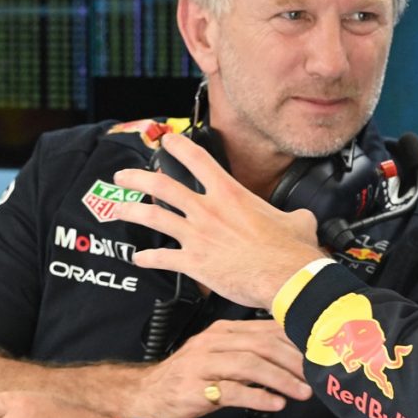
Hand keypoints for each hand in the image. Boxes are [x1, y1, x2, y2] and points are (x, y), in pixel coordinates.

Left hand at [112, 133, 325, 308]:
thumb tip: (300, 218)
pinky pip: (162, 258)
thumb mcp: (297, 221)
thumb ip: (290, 215)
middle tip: (123, 176)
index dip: (179, 146)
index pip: (198, 160)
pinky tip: (139, 258)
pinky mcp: (194, 263)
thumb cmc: (290, 251)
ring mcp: (197, 236)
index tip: (167, 140)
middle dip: (137, 177)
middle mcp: (208, 210)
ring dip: (130, 212)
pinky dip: (148, 258)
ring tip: (117, 209)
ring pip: (153, 217)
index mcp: (231, 194)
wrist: (285, 277)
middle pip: (162, 185)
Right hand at [132, 319, 311, 417]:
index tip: (316, 356)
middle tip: (314, 377)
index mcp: (221, 332)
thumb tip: (292, 355)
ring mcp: (200, 366)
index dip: (294, 343)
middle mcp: (211, 344)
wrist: (145, 398)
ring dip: (281, 379)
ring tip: (302, 392)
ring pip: (249, 366)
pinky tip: (275, 404)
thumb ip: (249, 352)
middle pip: (261, 346)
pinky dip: (257, 397)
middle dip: (293, 361)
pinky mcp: (193, 390)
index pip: (265, 330)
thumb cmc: (190, 379)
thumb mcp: (220, 357)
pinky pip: (231, 392)